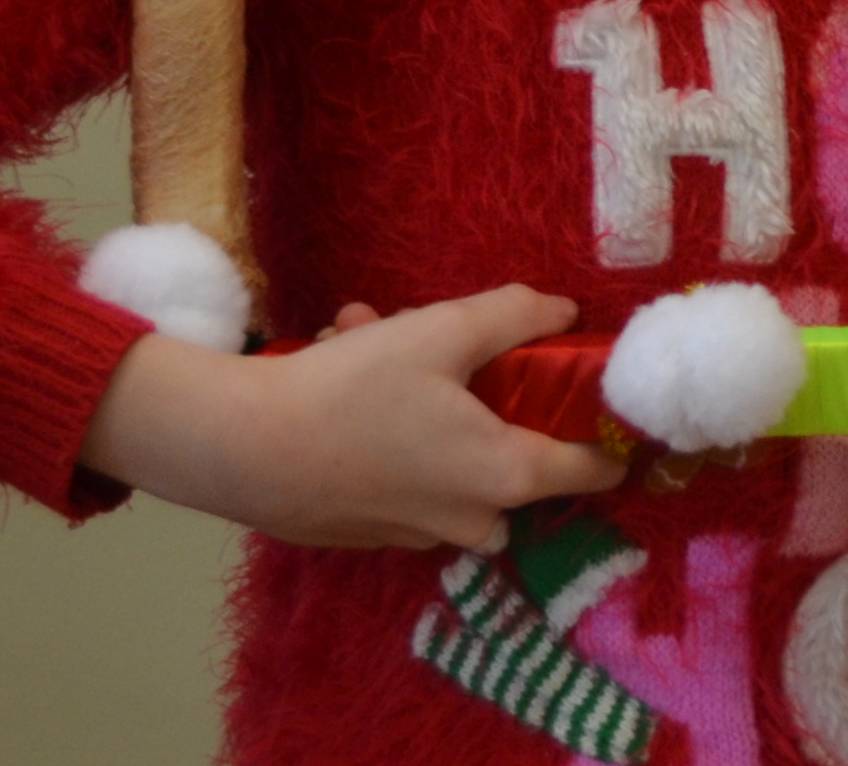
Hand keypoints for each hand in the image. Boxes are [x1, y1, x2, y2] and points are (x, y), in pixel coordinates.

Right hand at [80, 284, 624, 553]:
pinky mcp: (368, 532)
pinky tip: (338, 361)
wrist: (240, 450)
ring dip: (421, 397)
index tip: (600, 395)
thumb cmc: (353, 390)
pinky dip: (382, 426)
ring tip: (367, 333)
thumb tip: (565, 314)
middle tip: (450, 350)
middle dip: (488, 397)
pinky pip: (398, 471)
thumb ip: (515, 316)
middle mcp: (471, 519)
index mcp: (507, 475)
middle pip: (516, 463)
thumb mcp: (442, 331)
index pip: (594, 471)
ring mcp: (416, 534)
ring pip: (447, 459)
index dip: (608, 432)